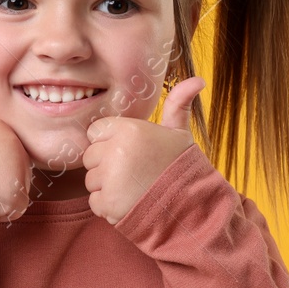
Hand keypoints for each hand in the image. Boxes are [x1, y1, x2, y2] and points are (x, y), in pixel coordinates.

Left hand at [81, 76, 204, 224]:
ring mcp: (111, 178)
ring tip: (133, 188)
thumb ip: (178, 104)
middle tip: (134, 173)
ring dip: (107, 187)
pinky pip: (94, 202)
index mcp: (130, 130)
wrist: (191, 208)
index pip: (95, 132)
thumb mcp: (179, 134)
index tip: (131, 153)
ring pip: (90, 180)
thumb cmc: (180, 168)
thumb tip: (198, 79)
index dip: (110, 143)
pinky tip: (130, 203)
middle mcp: (117, 151)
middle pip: (90, 157)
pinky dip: (108, 207)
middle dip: (106, 166)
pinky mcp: (108, 203)